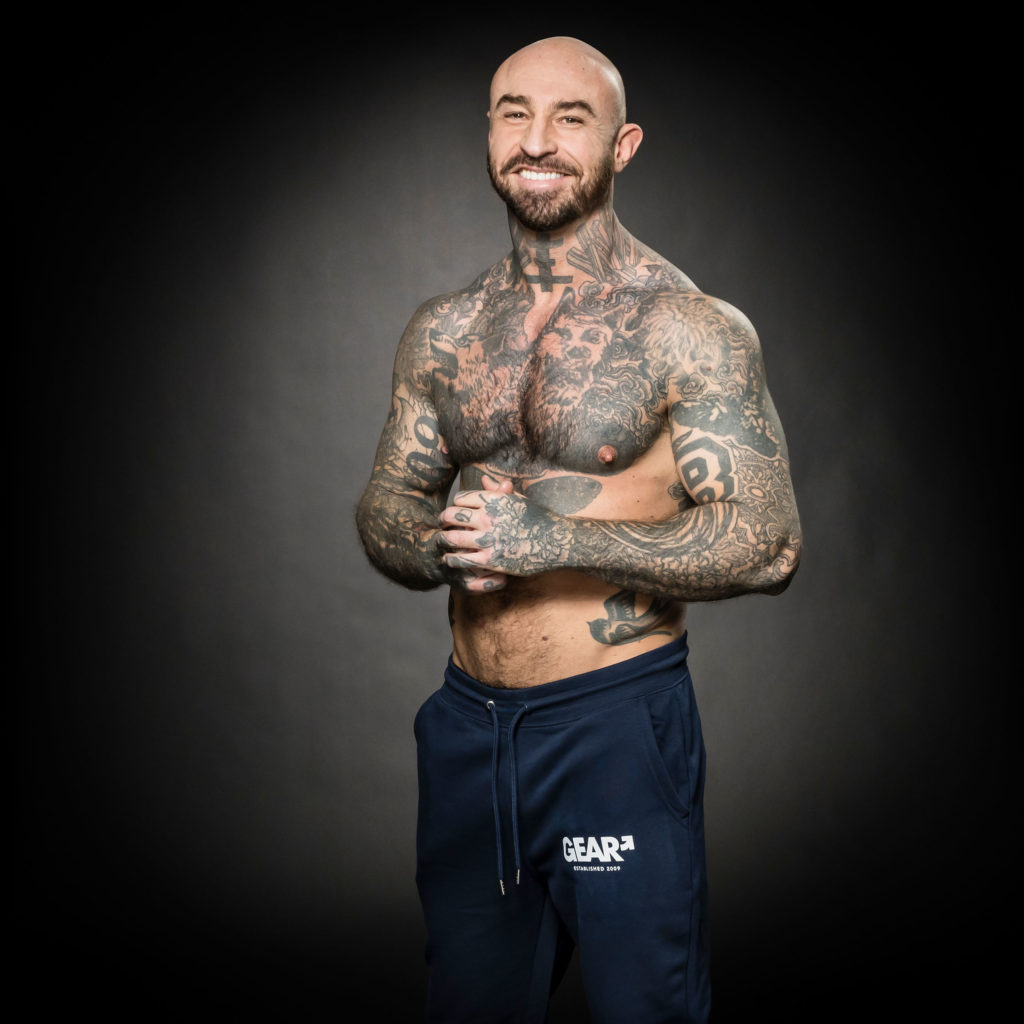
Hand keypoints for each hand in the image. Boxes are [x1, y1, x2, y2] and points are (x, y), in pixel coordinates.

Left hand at [438, 474, 564, 586]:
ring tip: (441, 542)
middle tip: (442, 525)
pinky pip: (461, 558)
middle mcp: (488, 516)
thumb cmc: (537, 518)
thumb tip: (483, 478)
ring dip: (443, 540)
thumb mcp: (517, 500)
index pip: (461, 498)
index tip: (454, 512)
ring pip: (451, 537)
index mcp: (493, 499)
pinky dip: (451, 559)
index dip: (455, 505)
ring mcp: (488, 538)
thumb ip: (497, 491)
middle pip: (452, 515)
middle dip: (444, 520)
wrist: (556, 542)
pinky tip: (449, 559)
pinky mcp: (491, 559)